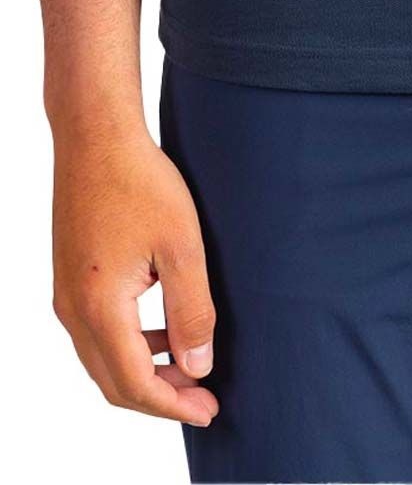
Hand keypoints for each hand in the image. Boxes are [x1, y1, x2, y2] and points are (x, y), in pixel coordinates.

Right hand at [52, 126, 217, 425]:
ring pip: (103, 359)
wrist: (95, 136)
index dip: (174, 405)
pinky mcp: (69, 278)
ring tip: (190, 366)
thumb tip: (198, 366)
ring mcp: (66, 294)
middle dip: (160, 397)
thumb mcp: (181, 246)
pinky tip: (163, 329)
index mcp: (100, 307)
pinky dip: (129, 345)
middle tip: (203, 399)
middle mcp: (73, 310)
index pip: (134, 383)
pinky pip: (97, 333)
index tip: (209, 410)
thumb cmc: (140, 181)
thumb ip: (191, 310)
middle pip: (113, 382)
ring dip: (144, 371)